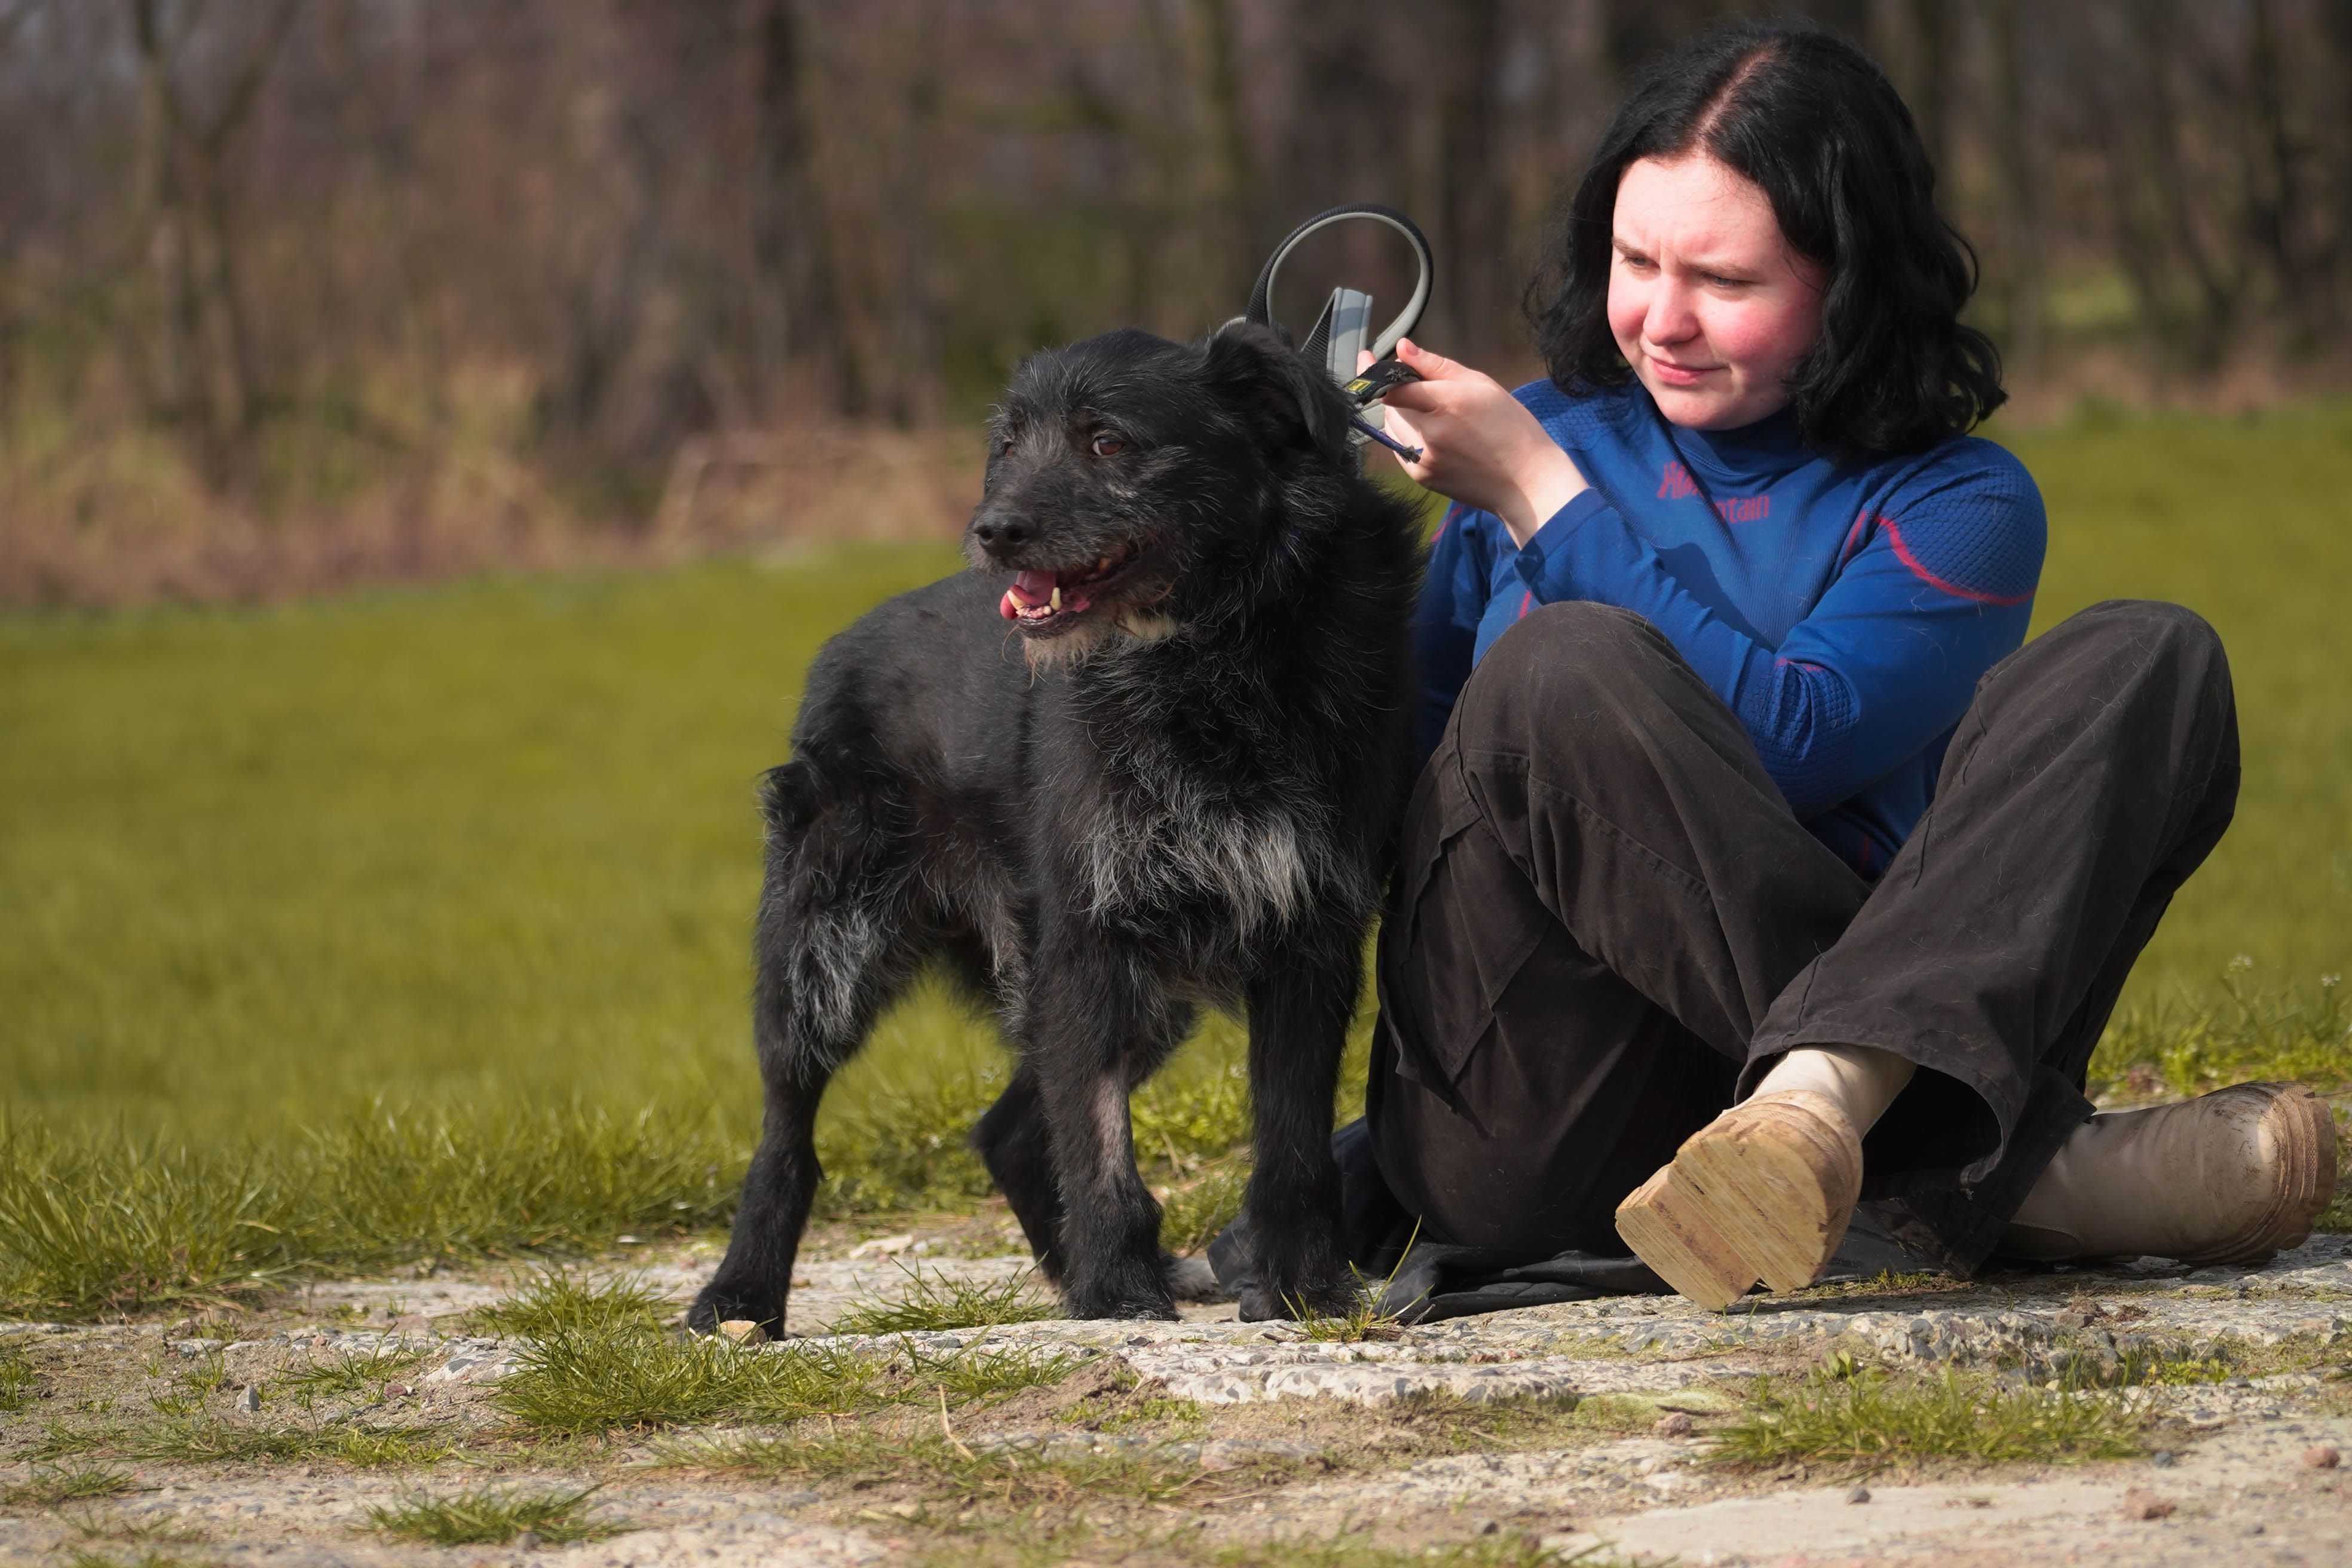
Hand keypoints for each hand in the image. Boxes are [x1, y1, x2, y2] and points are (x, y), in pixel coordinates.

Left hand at [1365, 339, 1586, 547]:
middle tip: (1423, 389)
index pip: (1393, 387)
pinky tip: (1437, 436)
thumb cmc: (1510, 427)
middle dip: (1399, 393)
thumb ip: (1436, 366)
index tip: (1366, 358)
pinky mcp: (1421, 477)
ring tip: (1437, 415)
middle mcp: (1429, 433)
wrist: (1525, 482)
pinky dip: (1408, 437)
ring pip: (1392, 427)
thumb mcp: (1481, 385)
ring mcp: (1422, 460)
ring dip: (1403, 414)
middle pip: (1390, 406)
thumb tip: (1401, 348)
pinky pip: (1400, 448)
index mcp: (1446, 404)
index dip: (1375, 372)